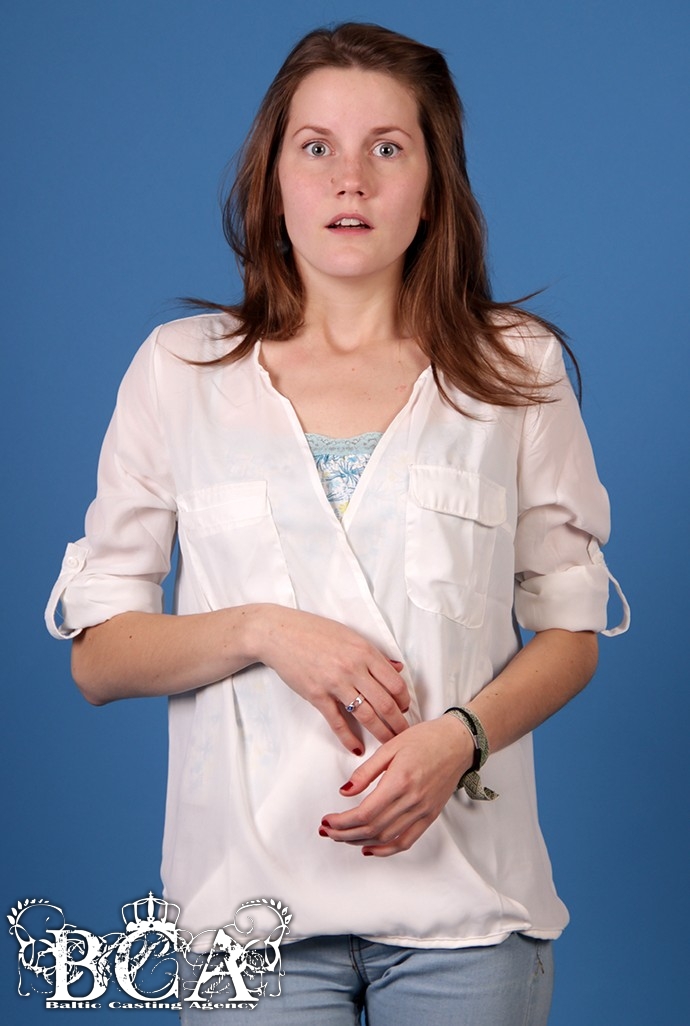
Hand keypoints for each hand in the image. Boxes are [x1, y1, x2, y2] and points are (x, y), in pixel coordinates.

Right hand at [257, 606, 409, 753]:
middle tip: (403, 734)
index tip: (406, 709)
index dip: (404, 700)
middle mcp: (353, 668)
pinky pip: (338, 722)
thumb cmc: (313, 631)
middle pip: (386, 703)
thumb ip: (374, 653)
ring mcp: (335, 683)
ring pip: (366, 715)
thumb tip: (397, 668)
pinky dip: (349, 738)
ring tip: (388, 744)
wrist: (279, 633)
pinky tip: (357, 748)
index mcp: (365, 651)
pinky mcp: (317, 695)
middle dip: (398, 723)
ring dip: (381, 733)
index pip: (395, 683)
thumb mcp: (349, 635)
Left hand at [318, 715, 473, 855]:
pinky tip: (370, 848)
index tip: (327, 821)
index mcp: (400, 781)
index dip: (342, 822)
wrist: (458, 743)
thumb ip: (366, 771)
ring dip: (360, 841)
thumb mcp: (390, 746)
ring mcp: (422, 811)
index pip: (365, 812)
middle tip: (327, 831)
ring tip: (342, 838)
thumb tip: (345, 791)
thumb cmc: (426, 739)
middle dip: (345, 834)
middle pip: (372, 828)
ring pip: (386, 838)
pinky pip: (406, 841)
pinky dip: (386, 850)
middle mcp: (412, 800)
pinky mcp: (430, 816)